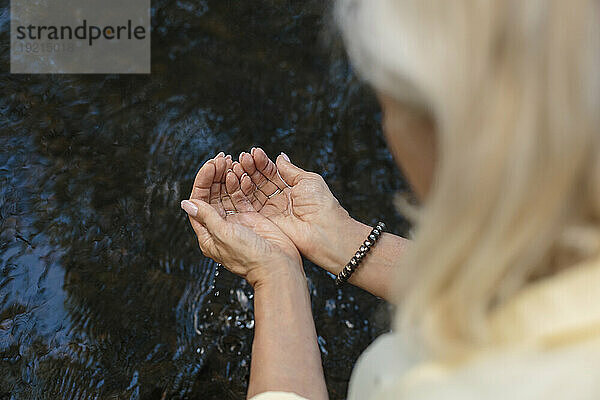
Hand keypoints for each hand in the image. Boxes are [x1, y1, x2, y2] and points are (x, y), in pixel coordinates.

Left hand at [181, 153, 301, 286]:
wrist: (278, 266)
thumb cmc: (250, 256)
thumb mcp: (223, 234)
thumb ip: (206, 217)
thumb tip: (186, 204)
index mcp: (208, 234)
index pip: (199, 201)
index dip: (203, 181)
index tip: (210, 165)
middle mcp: (220, 226)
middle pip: (212, 195)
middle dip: (215, 175)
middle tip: (222, 158)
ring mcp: (237, 221)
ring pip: (227, 193)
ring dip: (227, 176)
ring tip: (232, 161)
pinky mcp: (252, 217)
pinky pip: (243, 196)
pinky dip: (241, 183)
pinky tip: (241, 172)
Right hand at [231, 148, 363, 270]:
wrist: (323, 228)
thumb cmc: (321, 204)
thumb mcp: (307, 180)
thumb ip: (290, 170)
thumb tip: (280, 157)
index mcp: (291, 189)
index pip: (272, 173)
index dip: (262, 163)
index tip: (254, 152)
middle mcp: (279, 199)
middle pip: (260, 181)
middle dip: (251, 168)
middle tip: (244, 157)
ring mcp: (270, 210)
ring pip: (252, 191)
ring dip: (244, 177)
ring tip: (239, 164)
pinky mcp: (263, 221)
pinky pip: (248, 205)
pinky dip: (241, 192)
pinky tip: (238, 178)